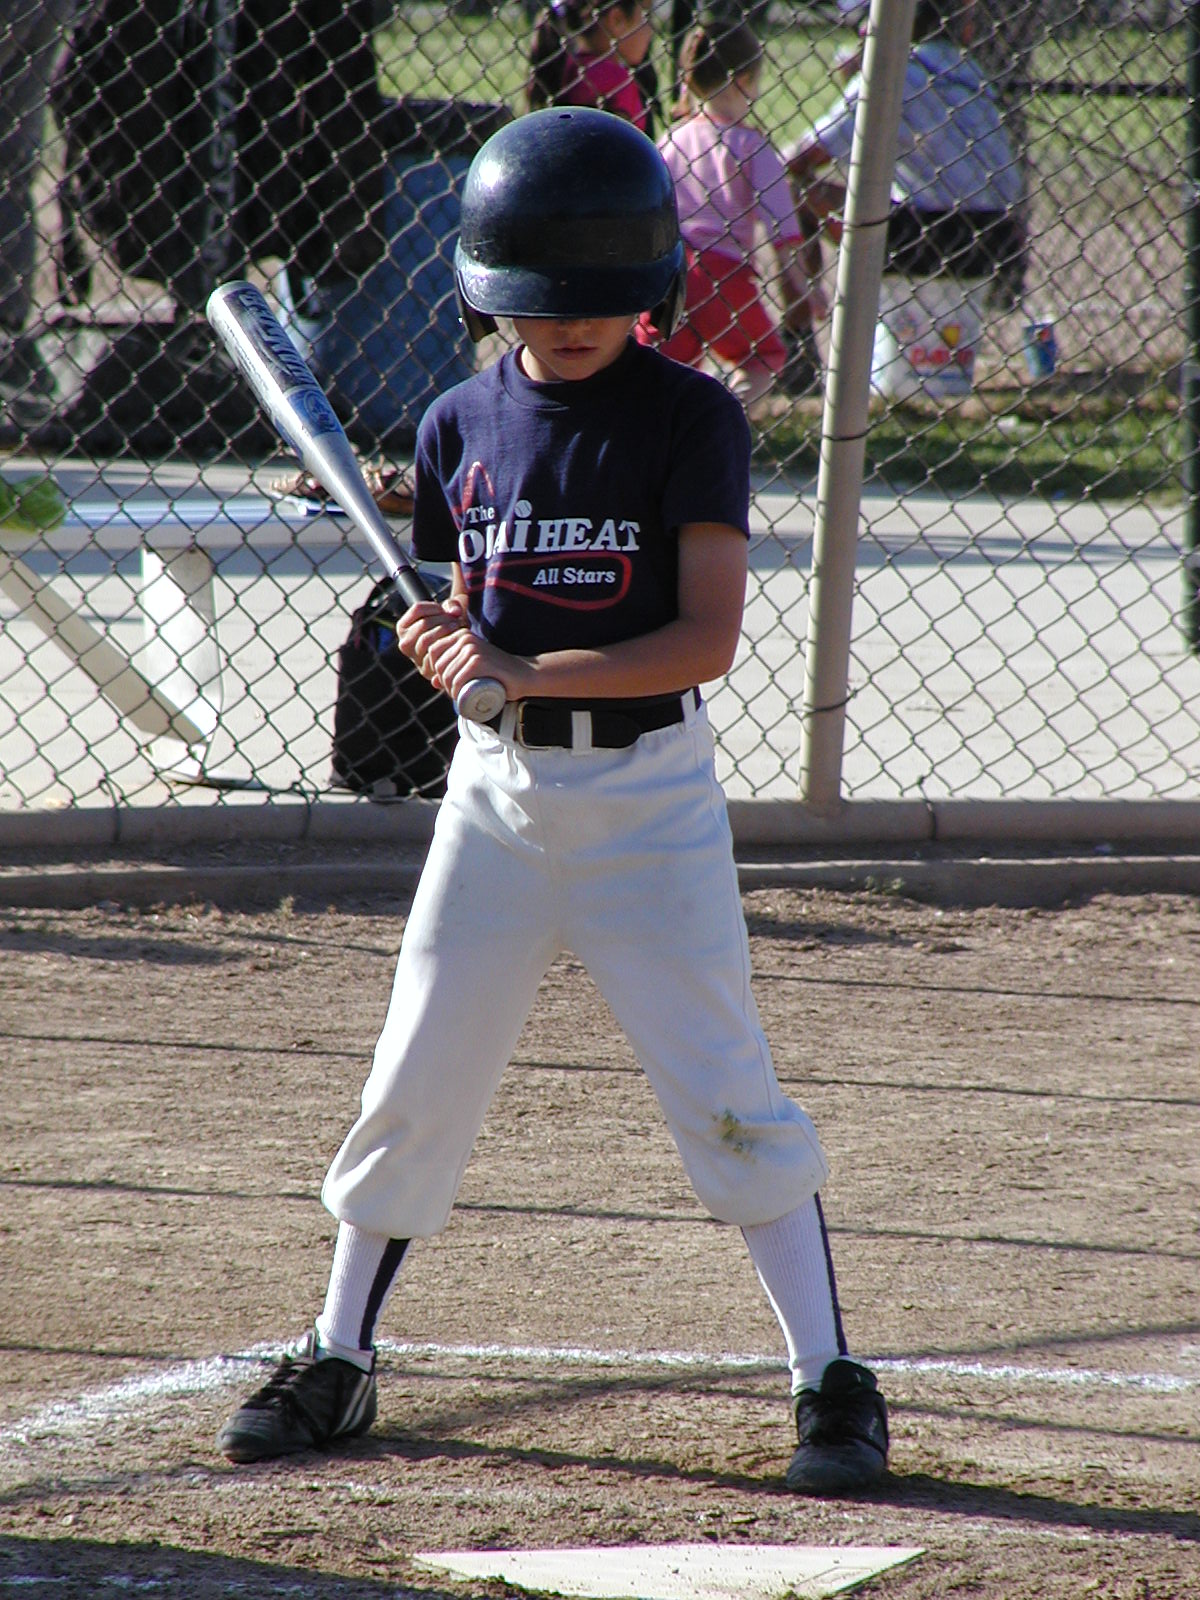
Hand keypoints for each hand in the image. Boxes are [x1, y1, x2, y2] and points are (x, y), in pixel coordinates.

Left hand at [396, 596, 526, 703]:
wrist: (525, 674)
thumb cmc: (498, 673)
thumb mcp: (474, 667)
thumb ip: (454, 669)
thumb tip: (433, 682)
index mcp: (461, 634)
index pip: (433, 652)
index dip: (436, 670)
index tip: (449, 683)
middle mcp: (465, 638)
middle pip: (438, 664)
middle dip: (443, 682)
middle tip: (457, 693)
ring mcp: (472, 649)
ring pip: (447, 674)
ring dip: (449, 690)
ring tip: (461, 696)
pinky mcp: (479, 661)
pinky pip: (457, 679)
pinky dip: (456, 691)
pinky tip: (461, 696)